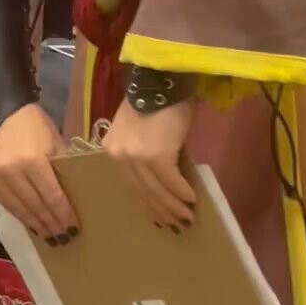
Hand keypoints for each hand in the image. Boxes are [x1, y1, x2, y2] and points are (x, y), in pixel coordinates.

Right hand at [0, 103, 77, 243]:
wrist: (0, 109)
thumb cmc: (34, 124)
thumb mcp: (54, 142)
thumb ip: (62, 167)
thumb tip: (74, 195)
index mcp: (33, 161)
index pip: (52, 196)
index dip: (63, 215)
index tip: (74, 228)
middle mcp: (12, 172)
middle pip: (36, 206)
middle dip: (51, 224)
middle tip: (63, 238)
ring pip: (19, 209)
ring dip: (36, 224)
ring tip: (49, 236)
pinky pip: (6, 204)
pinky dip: (20, 215)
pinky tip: (31, 223)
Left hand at [101, 97, 196, 229]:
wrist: (162, 81)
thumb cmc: (156, 101)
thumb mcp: (141, 129)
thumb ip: (144, 152)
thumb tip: (163, 176)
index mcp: (112, 150)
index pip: (129, 184)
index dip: (146, 202)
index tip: (158, 217)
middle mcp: (120, 156)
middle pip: (142, 191)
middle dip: (161, 209)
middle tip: (176, 224)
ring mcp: (136, 158)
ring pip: (156, 190)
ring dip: (174, 206)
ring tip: (187, 217)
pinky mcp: (156, 156)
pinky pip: (171, 181)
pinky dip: (183, 192)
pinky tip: (193, 199)